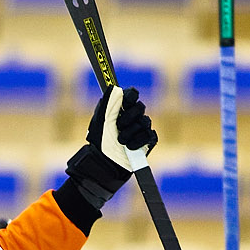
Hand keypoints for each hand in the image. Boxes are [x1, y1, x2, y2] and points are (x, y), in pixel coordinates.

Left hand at [63, 87, 156, 210]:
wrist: (104, 162)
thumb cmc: (100, 141)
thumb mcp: (101, 119)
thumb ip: (108, 102)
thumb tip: (116, 87)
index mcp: (120, 108)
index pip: (132, 94)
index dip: (130, 96)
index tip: (125, 101)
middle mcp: (132, 116)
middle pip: (140, 107)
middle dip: (129, 117)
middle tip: (118, 126)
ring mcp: (141, 129)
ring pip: (145, 122)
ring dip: (131, 132)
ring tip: (121, 141)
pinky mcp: (147, 142)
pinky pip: (150, 135)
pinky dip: (139, 141)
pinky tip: (129, 147)